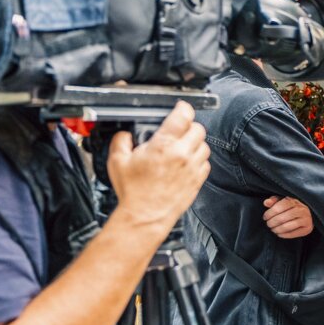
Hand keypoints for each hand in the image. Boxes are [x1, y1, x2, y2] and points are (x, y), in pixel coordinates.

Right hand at [107, 101, 209, 231]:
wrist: (144, 216)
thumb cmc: (133, 192)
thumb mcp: (117, 161)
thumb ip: (121, 141)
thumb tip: (125, 134)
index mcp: (163, 145)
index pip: (183, 116)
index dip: (183, 108)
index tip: (181, 108)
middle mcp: (182, 154)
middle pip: (198, 129)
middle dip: (189, 127)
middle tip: (179, 131)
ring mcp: (192, 168)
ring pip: (204, 146)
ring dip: (195, 143)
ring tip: (182, 148)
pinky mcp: (198, 180)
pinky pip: (205, 163)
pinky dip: (198, 160)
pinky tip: (186, 163)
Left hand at [262, 196, 313, 238]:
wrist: (309, 215)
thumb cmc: (293, 208)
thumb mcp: (283, 201)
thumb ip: (274, 201)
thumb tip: (266, 202)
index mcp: (295, 201)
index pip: (280, 206)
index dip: (270, 213)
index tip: (265, 217)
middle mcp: (302, 210)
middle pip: (282, 218)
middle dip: (272, 222)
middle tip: (268, 224)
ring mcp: (306, 219)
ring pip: (287, 227)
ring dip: (277, 229)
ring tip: (273, 229)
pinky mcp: (307, 229)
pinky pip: (292, 234)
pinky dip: (283, 235)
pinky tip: (279, 233)